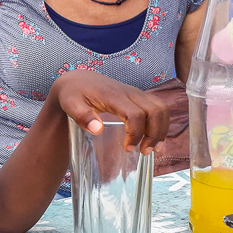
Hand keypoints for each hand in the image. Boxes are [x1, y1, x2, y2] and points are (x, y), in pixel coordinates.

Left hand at [52, 71, 169, 153]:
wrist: (78, 80)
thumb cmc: (74, 94)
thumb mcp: (71, 105)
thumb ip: (82, 116)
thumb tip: (98, 129)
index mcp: (114, 96)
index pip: (135, 114)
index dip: (135, 133)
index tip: (127, 148)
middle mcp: (130, 93)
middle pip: (155, 111)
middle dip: (155, 134)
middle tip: (145, 152)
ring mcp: (136, 93)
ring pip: (161, 108)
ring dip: (162, 129)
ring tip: (153, 148)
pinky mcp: (138, 96)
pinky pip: (158, 107)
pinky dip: (161, 123)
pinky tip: (154, 137)